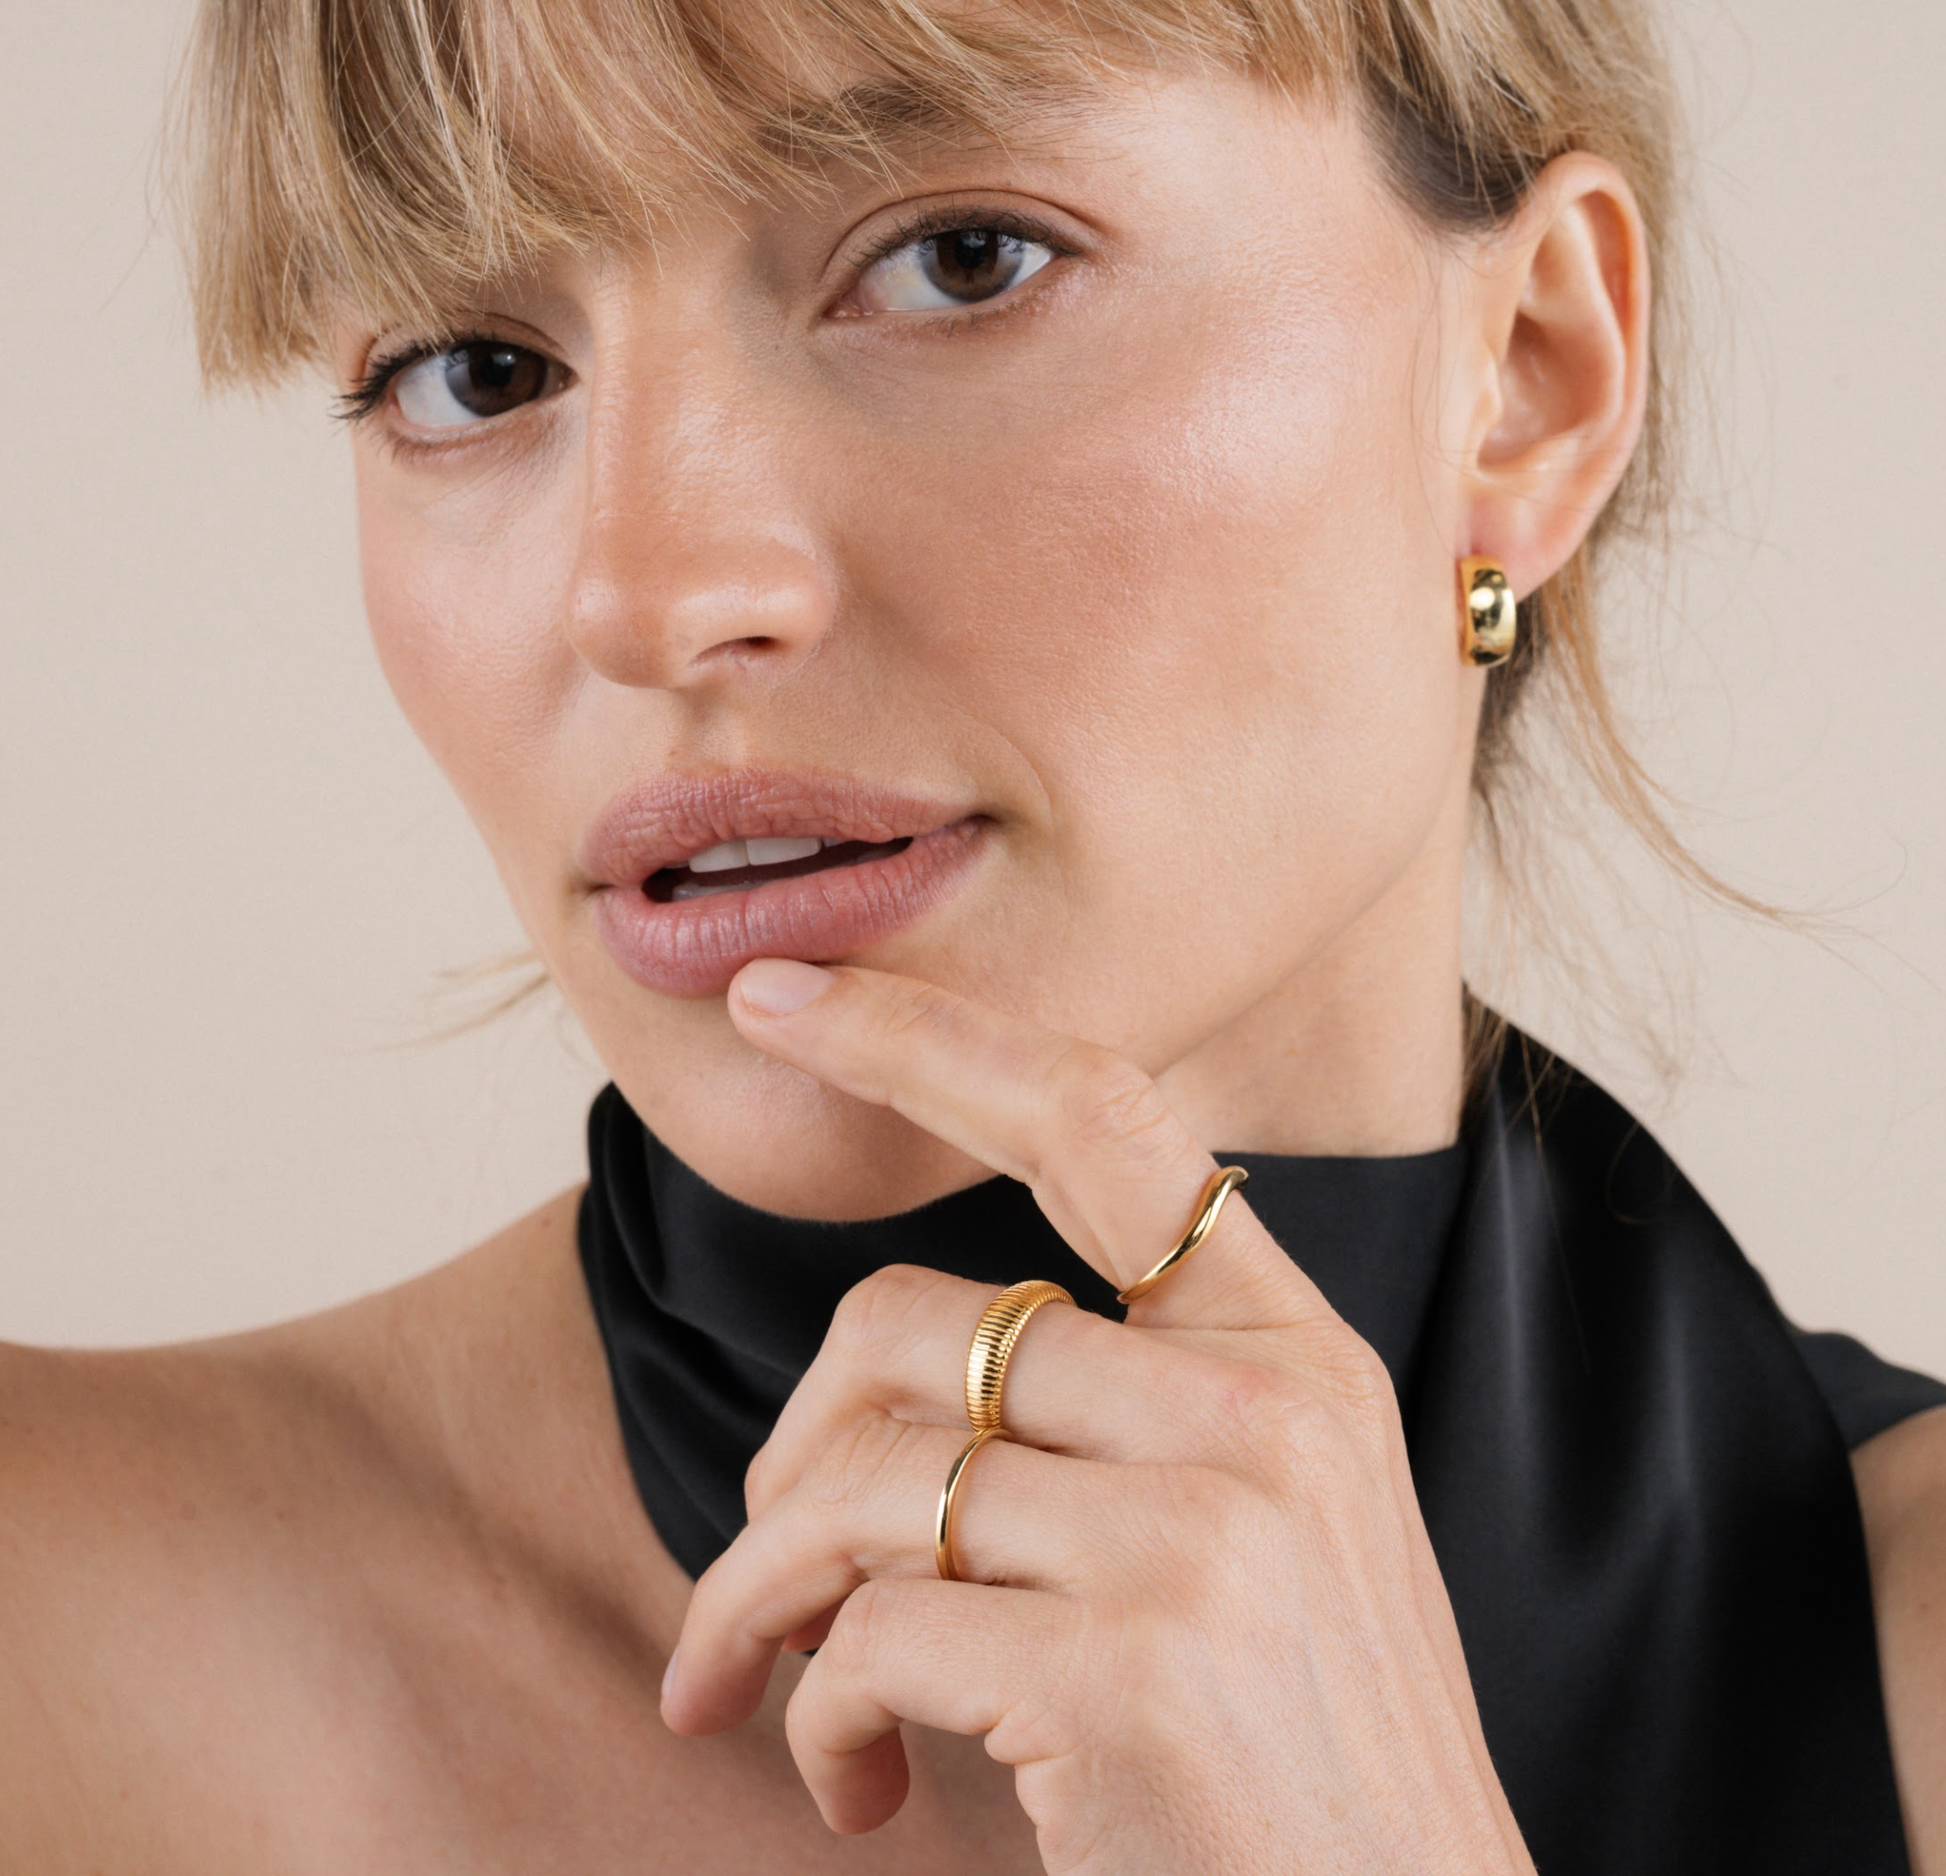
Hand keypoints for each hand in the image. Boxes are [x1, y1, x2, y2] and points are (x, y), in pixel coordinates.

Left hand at [659, 958, 1533, 1875]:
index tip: (784, 996)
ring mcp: (1206, 1536)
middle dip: (789, 1452)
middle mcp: (1263, 1415)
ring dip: (764, 1592)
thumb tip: (878, 1382)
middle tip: (768, 1572)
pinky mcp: (1131, 1672)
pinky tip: (861, 1791)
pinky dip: (817, 1716)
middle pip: (913, 1327)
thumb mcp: (1257, 1534)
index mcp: (1294, 1356)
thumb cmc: (1291, 1760)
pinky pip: (871, 1634)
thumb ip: (1122, 1413)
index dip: (927, 1037)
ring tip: (772, 1688)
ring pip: (864, 1476)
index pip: (1098, 1119)